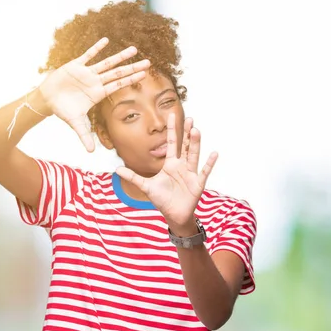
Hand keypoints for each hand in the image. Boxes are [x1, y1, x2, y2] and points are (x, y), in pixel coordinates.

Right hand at [38, 37, 149, 151]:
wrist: (47, 99)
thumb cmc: (63, 110)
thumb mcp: (75, 124)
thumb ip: (84, 136)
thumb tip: (91, 152)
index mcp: (98, 94)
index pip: (118, 85)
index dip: (131, 80)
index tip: (144, 75)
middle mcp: (96, 82)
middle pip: (118, 73)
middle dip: (133, 67)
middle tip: (149, 61)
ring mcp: (87, 73)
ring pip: (106, 62)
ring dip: (120, 56)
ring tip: (134, 49)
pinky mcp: (75, 66)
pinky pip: (87, 55)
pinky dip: (96, 48)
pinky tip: (106, 40)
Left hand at [116, 114, 217, 230]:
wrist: (173, 215)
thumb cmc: (163, 199)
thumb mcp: (146, 186)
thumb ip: (133, 177)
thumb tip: (116, 169)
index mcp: (170, 164)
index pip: (171, 143)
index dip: (171, 130)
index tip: (171, 115)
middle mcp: (182, 166)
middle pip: (185, 146)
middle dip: (186, 133)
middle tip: (189, 118)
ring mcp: (191, 173)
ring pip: (193, 155)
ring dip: (195, 143)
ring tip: (196, 130)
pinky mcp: (197, 183)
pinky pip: (204, 171)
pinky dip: (209, 163)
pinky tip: (214, 153)